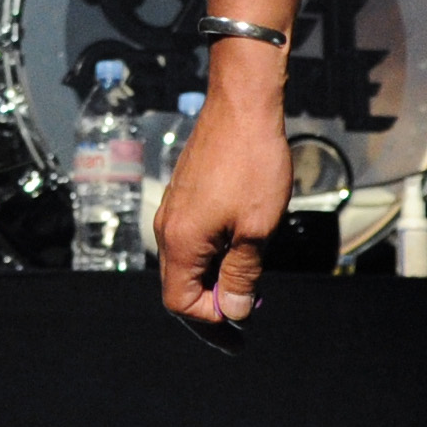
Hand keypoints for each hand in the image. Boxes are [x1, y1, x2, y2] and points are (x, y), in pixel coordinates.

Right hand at [156, 57, 295, 326]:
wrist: (243, 104)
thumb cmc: (253, 163)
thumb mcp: (257, 228)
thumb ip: (243, 274)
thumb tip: (234, 311)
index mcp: (182, 241)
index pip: (181, 302)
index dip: (211, 320)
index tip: (244, 321)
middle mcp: (168, 228)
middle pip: (179, 285)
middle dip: (211, 305)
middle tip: (249, 314)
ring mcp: (174, 209)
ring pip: (186, 262)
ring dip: (214, 279)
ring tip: (251, 283)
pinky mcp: (184, 194)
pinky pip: (192, 240)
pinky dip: (213, 256)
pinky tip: (241, 251)